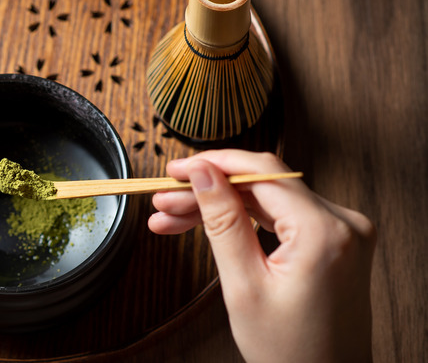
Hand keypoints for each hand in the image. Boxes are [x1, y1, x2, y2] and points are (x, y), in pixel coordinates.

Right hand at [150, 150, 375, 362]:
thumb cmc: (291, 352)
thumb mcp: (244, 286)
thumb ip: (222, 221)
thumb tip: (203, 174)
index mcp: (324, 231)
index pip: (260, 172)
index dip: (212, 164)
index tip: (176, 170)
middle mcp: (342, 222)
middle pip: (261, 185)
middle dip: (208, 190)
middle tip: (166, 200)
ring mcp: (343, 231)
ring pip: (268, 198)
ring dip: (221, 204)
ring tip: (175, 216)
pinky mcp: (336, 241)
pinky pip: (283, 215)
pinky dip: (245, 219)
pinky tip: (207, 222)